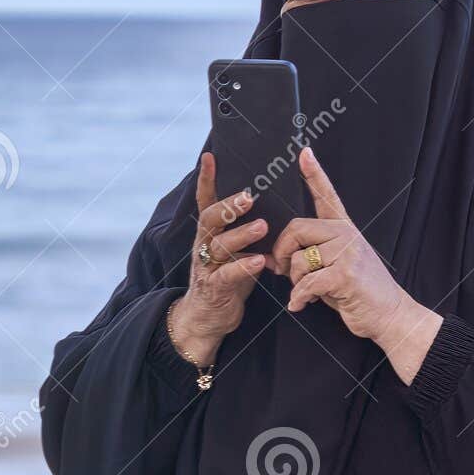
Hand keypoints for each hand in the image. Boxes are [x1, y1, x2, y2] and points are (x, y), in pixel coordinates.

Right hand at [168, 153, 268, 366]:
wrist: (208, 318)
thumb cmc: (227, 280)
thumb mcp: (235, 251)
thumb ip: (246, 231)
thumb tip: (269, 206)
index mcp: (210, 233)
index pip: (205, 201)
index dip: (206, 179)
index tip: (210, 156)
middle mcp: (204, 245)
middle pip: (211, 218)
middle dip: (230, 205)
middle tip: (250, 195)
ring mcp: (207, 267)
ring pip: (219, 245)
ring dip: (241, 234)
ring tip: (263, 226)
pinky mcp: (214, 288)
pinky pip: (228, 274)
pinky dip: (244, 266)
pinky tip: (261, 260)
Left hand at [271, 146, 442, 384]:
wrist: (391, 315)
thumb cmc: (361, 293)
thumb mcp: (338, 267)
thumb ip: (312, 257)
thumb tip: (276, 259)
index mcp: (345, 230)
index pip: (327, 196)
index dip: (314, 174)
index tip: (304, 152)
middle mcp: (347, 236)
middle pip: (297, 228)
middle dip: (283, 251)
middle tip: (283, 269)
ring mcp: (348, 254)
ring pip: (300, 259)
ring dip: (295, 281)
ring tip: (306, 292)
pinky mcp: (345, 275)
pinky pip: (307, 283)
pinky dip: (299, 298)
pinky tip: (301, 305)